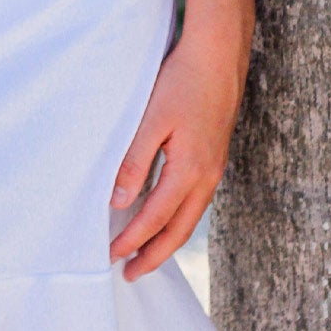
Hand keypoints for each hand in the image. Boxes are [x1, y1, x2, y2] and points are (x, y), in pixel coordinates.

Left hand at [108, 29, 246, 280]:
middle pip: (178, 230)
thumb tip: (118, 202)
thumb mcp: (151, 119)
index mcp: (189, 170)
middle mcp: (207, 177)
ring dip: (166, 240)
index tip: (111, 257)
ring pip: (190, 218)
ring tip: (145, 255)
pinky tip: (165, 217)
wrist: (219, 55)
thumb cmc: (182, 81)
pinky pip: (196, 202)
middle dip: (153, 255)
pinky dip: (178, 218)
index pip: (154, 218)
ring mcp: (214, 169)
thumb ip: (134, 162)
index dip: (132, 240)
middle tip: (130, 274)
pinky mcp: (214, 158)